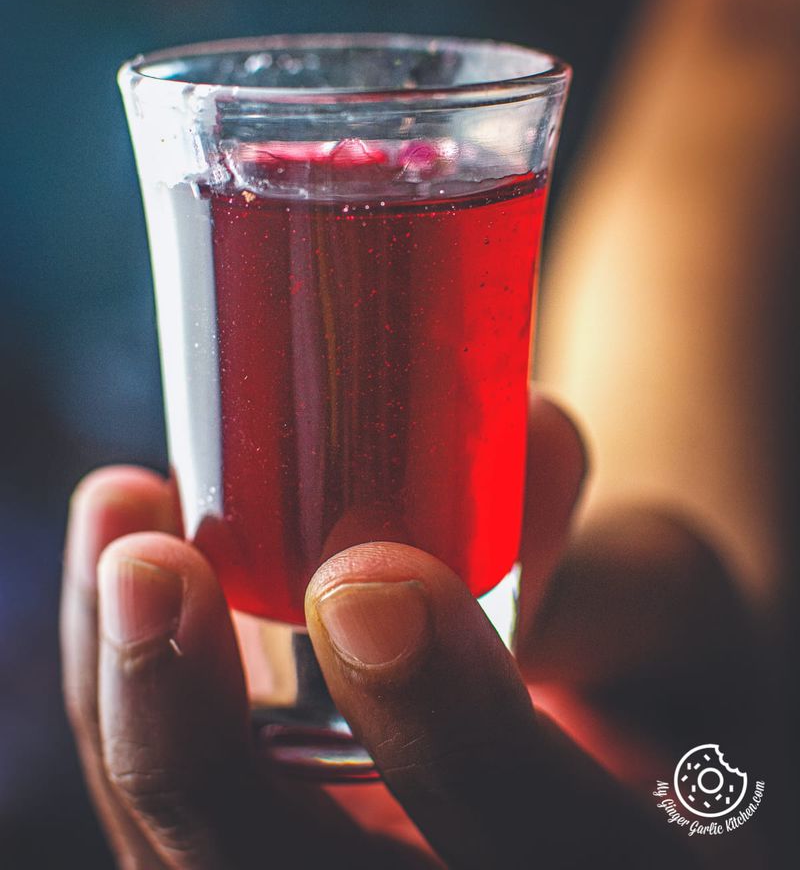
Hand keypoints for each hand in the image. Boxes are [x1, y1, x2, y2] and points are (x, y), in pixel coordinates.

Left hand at [62, 398, 717, 867]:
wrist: (581, 731)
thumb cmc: (642, 670)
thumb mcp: (668, 618)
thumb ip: (607, 555)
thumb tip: (533, 439)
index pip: (548, 858)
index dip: (457, 740)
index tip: (368, 582)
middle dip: (204, 755)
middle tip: (155, 572)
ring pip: (199, 869)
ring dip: (130, 704)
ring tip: (123, 526)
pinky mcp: (263, 849)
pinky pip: (167, 821)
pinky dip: (124, 698)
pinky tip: (122, 563)